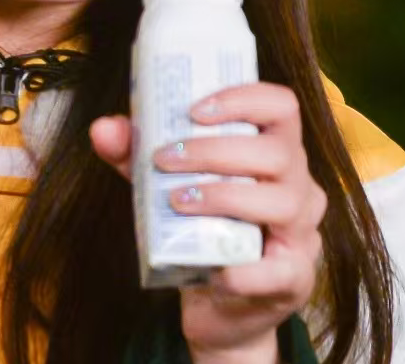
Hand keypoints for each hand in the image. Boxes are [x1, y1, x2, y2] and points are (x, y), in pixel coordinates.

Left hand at [89, 82, 326, 363]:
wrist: (219, 306)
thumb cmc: (198, 228)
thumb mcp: (163, 183)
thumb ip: (134, 154)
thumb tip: (103, 128)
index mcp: (275, 150)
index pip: (281, 106)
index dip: (243, 99)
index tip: (193, 111)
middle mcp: (299, 185)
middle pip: (276, 152)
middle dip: (213, 151)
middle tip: (163, 158)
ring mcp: (302, 233)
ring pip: (281, 201)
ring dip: (223, 197)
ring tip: (177, 201)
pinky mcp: (295, 279)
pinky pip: (279, 271)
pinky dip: (244, 270)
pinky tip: (215, 271)